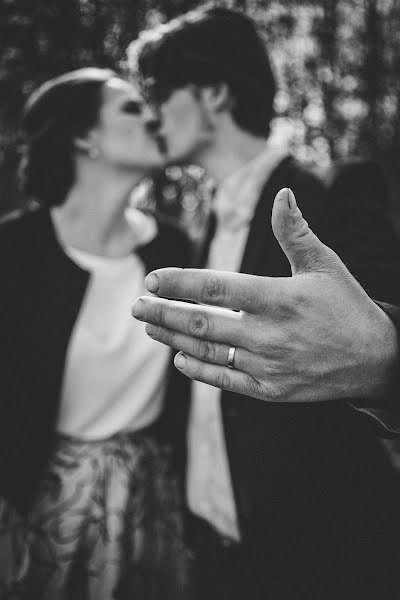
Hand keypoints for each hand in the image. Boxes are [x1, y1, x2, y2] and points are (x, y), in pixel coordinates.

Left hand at [132, 188, 397, 402]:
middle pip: (201, 323)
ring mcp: (268, 366)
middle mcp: (269, 334)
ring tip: (150, 328)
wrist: (376, 359)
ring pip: (208, 352)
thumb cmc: (347, 306)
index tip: (152, 280)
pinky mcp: (271, 391)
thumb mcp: (325, 265)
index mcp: (279, 298)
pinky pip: (226, 382)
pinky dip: (199, 370)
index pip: (216, 288)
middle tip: (136, 307)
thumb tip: (282, 193)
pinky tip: (180, 360)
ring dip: (173, 340)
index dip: (179, 283)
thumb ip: (296, 232)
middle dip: (163, 314)